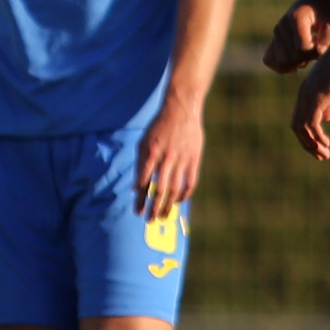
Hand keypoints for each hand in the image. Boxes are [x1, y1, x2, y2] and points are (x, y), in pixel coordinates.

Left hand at [135, 96, 206, 218]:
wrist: (181, 109)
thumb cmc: (158, 127)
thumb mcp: (144, 142)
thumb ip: (140, 164)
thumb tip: (136, 187)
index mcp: (151, 153)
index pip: (143, 182)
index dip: (140, 199)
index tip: (137, 211)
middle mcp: (166, 158)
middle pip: (159, 189)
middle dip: (154, 207)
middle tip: (150, 220)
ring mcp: (181, 159)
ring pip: (175, 188)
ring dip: (168, 205)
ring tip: (164, 216)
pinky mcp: (194, 159)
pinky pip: (190, 182)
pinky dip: (185, 194)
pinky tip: (179, 201)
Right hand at [260, 0, 329, 74]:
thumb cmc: (326, 9)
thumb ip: (328, 37)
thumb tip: (320, 53)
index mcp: (296, 19)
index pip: (302, 49)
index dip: (315, 54)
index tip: (323, 46)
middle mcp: (281, 26)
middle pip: (291, 57)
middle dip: (307, 60)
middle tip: (317, 50)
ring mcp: (276, 33)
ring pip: (280, 61)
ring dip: (296, 64)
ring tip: (308, 54)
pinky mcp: (274, 39)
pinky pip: (269, 59)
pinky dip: (281, 66)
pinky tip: (295, 65)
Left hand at [288, 43, 329, 161]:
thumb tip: (325, 118)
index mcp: (307, 92)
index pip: (299, 119)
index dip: (307, 136)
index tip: (321, 147)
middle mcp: (304, 94)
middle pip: (296, 126)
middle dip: (307, 144)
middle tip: (322, 156)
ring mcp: (309, 95)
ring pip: (302, 127)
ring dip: (312, 144)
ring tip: (324, 155)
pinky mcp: (318, 96)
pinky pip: (311, 122)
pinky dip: (316, 136)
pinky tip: (326, 143)